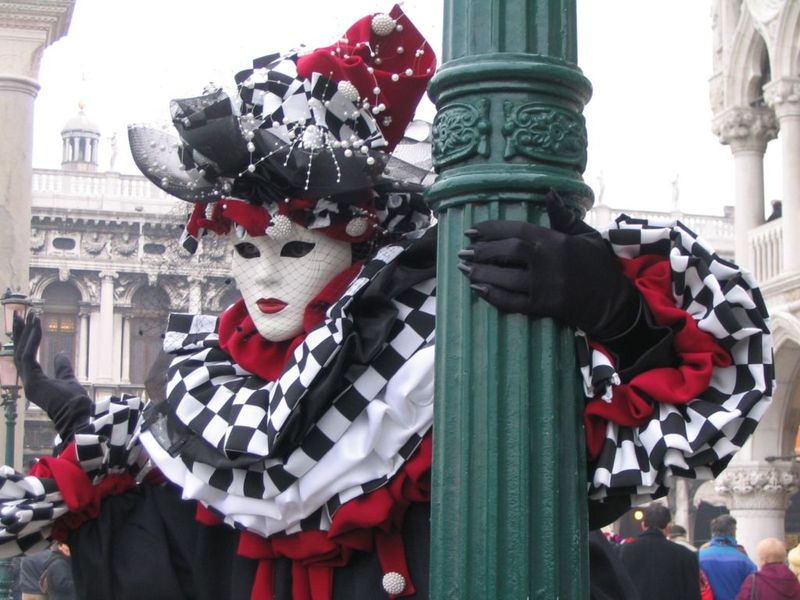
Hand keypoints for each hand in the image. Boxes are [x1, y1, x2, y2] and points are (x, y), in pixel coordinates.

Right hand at [13, 312, 90, 438]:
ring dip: (27, 332)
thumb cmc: (74, 401)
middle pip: (18, 352)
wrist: (79, 415)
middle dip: (19, 332)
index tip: (29, 322)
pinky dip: (33, 341)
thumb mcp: (68, 378)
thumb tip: (61, 353)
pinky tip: (37, 326)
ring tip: (31, 314)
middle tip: (20, 313)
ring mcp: (28, 382)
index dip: (25, 339)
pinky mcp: (32, 381)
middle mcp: (27, 381)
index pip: (25, 356)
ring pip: (21, 351)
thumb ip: (62, 367)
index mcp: (34, 381)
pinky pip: (28, 356)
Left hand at [458, 191, 639, 339]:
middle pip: (508, 252)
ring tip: (464, 269)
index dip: (491, 230)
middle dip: (482, 251)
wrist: (613, 302)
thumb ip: (563, 216)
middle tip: (463, 252)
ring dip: (481, 273)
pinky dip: (493, 296)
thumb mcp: (586, 235)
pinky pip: (512, 302)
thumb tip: (548, 192)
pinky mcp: (543, 307)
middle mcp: (548, 261)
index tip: (471, 232)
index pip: (517, 231)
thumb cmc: (598, 265)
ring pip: (506, 278)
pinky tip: (478, 289)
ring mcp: (545, 286)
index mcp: (555, 241)